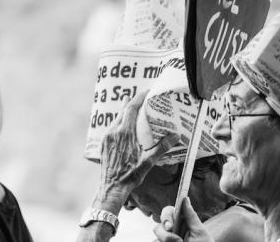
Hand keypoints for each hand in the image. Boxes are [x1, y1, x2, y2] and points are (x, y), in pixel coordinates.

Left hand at [95, 90, 179, 211]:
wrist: (112, 188)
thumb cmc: (130, 176)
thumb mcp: (148, 161)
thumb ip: (162, 146)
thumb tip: (176, 136)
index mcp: (125, 133)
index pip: (131, 108)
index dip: (139, 97)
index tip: (147, 91)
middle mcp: (114, 132)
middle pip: (123, 111)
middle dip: (133, 102)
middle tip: (143, 98)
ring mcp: (107, 138)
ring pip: (116, 119)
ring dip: (125, 112)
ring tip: (133, 108)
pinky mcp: (103, 144)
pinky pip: (112, 128)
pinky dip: (119, 122)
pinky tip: (125, 126)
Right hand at [153, 198, 212, 241]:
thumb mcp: (200, 233)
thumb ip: (191, 217)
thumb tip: (185, 198)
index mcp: (181, 223)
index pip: (168, 212)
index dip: (166, 216)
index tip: (170, 225)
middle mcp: (172, 232)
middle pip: (159, 226)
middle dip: (165, 234)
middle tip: (177, 241)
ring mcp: (167, 241)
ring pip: (156, 239)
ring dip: (166, 241)